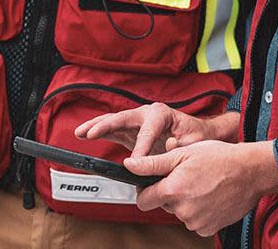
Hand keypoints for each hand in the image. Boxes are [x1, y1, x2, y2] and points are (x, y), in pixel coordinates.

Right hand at [75, 104, 236, 157]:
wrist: (197, 134)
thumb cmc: (196, 137)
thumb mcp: (193, 142)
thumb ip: (180, 146)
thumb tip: (168, 148)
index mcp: (161, 114)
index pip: (146, 131)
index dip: (140, 147)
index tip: (134, 163)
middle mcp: (147, 114)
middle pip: (123, 118)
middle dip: (106, 125)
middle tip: (91, 133)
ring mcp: (137, 121)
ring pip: (114, 121)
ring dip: (96, 126)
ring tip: (80, 132)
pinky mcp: (131, 131)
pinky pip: (113, 130)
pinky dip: (99, 131)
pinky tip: (84, 134)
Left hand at [123, 140, 277, 236]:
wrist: (250, 171)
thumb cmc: (219, 157)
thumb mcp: (183, 153)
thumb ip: (153, 163)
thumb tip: (129, 165)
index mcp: (173, 190)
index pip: (143, 201)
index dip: (145, 191)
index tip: (153, 183)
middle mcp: (183, 210)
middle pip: (163, 205)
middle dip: (170, 192)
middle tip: (186, 176)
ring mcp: (196, 222)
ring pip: (179, 213)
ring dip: (186, 201)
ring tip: (202, 184)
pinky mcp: (208, 229)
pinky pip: (194, 221)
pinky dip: (199, 211)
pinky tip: (210, 196)